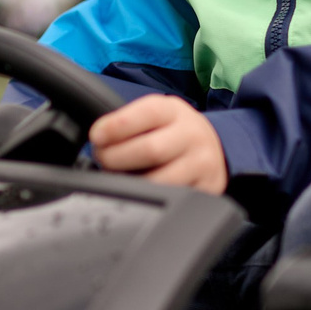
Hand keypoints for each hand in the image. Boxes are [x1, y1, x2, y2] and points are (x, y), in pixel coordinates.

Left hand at [89, 94, 227, 193]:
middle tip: (103, 160)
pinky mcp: (206, 187)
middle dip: (117, 158)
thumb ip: (128, 124)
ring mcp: (202, 163)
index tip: (97, 137)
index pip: (146, 113)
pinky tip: (141, 190)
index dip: (117, 126)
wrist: (213, 148)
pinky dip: (149, 197)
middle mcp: (192, 134)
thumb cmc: (172, 133)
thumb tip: (97, 141)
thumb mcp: (155, 118)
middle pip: (150, 150)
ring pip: (159, 180)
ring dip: (130, 183)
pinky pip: (171, 198)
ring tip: (120, 177)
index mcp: (174, 111)